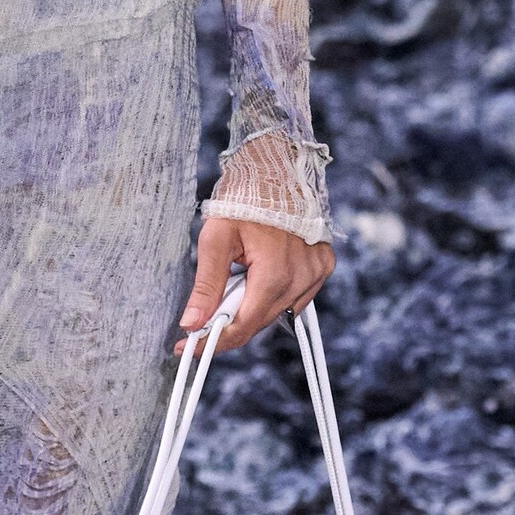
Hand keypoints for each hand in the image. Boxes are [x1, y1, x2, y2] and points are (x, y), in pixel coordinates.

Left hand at [177, 212, 332, 354]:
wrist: (277, 170)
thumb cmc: (246, 199)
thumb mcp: (216, 240)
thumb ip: (206, 286)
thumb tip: (193, 322)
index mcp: (275, 274)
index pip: (242, 327)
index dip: (213, 340)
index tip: (191, 344)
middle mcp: (302, 278)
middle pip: (258, 322)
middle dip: (229, 321)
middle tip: (204, 310)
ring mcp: (317, 273)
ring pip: (277, 311)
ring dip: (252, 306)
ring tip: (238, 278)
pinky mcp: (323, 266)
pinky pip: (295, 297)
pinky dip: (274, 294)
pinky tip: (261, 274)